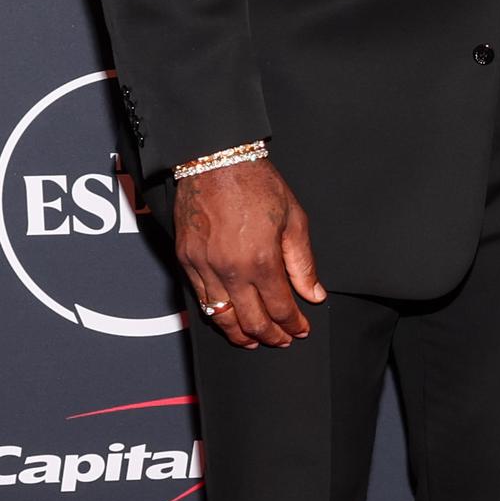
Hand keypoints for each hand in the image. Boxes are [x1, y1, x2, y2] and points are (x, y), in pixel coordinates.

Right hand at [175, 157, 323, 349]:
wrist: (215, 161)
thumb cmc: (256, 184)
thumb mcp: (294, 220)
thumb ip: (302, 263)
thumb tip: (313, 294)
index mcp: (261, 260)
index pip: (280, 308)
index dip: (293, 325)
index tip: (300, 330)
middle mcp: (229, 269)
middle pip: (251, 321)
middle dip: (270, 336)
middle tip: (282, 340)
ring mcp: (203, 266)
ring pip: (221, 317)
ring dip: (240, 334)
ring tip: (254, 339)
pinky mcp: (185, 259)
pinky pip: (199, 298)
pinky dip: (215, 314)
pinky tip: (227, 317)